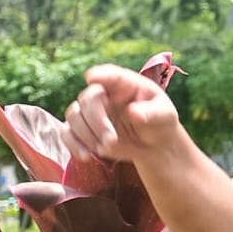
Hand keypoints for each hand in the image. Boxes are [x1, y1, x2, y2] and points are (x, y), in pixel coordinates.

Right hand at [62, 64, 183, 163]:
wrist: (153, 144)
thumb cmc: (160, 122)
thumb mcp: (165, 115)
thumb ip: (151, 112)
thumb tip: (133, 112)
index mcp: (125, 84)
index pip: (110, 75)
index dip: (100, 75)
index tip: (92, 78)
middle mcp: (104, 94)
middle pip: (87, 99)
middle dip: (97, 121)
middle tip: (112, 140)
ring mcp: (91, 111)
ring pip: (74, 115)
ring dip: (86, 134)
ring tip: (105, 149)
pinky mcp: (83, 130)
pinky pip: (67, 133)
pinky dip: (73, 144)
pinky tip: (86, 156)